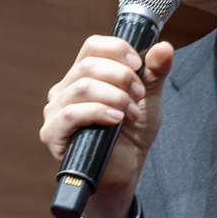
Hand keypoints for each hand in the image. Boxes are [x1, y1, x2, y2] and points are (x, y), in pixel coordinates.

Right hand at [40, 36, 176, 217]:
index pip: (92, 46)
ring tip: (131, 113)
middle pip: (88, 65)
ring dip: (114, 97)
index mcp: (83, 75)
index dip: (116, 49)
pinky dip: (97, 112)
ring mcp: (55, 111)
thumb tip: (164, 47)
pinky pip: (70, 114)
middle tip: (139, 95)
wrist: (125, 170)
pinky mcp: (52, 134)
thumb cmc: (131, 133)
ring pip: (81, 88)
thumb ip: (155, 72)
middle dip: (121, 77)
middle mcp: (65, 90)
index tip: (138, 65)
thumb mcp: (148, 98)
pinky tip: (116, 120)